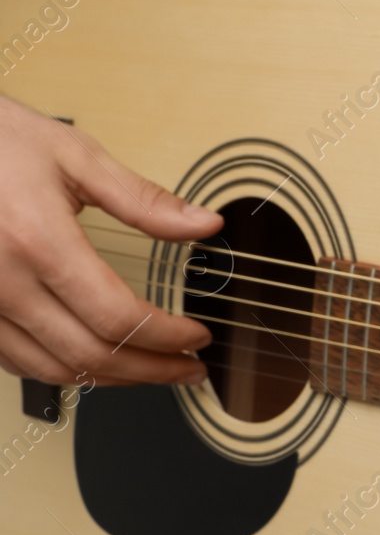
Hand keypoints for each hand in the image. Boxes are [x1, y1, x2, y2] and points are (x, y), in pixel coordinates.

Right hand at [0, 94, 218, 385]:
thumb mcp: (74, 155)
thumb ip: (143, 200)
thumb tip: (204, 224)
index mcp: (36, 240)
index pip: (118, 316)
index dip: (168, 337)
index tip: (198, 337)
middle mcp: (1, 280)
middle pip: (91, 354)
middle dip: (152, 369)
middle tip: (189, 368)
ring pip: (54, 370)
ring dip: (112, 379)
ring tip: (153, 369)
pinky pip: (17, 361)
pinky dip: (65, 370)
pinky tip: (98, 361)